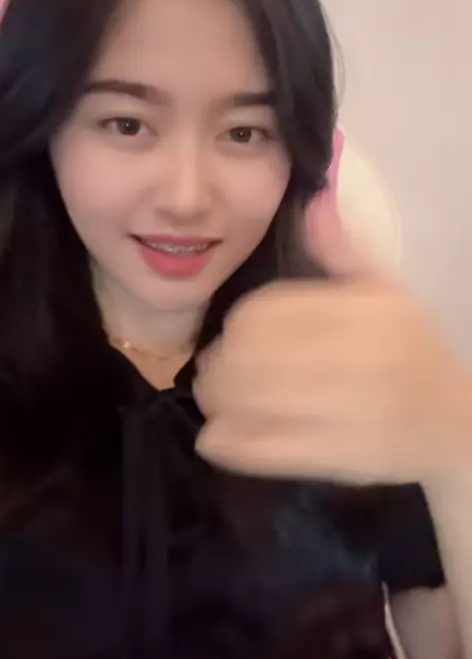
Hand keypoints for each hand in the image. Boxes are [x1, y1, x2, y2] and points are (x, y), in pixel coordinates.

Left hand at [194, 204, 470, 483]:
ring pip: (251, 402)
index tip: (230, 335)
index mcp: (362, 311)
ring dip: (216, 399)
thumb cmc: (416, 351)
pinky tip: (214, 437)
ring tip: (212, 398)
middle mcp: (355, 357)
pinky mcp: (339, 457)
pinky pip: (266, 449)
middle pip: (250, 356)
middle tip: (211, 370)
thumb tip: (313, 200)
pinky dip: (230, 443)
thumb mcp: (389, 290)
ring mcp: (346, 411)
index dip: (236, 326)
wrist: (457, 424)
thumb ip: (344, 248)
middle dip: (219, 364)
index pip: (267, 312)